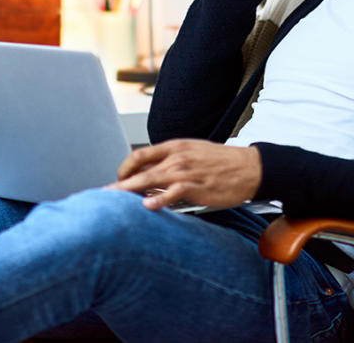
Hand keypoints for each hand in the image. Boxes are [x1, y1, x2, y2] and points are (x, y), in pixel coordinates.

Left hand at [109, 139, 261, 210]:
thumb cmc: (222, 163)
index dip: (124, 168)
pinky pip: (173, 193)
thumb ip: (171, 163)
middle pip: (140, 169)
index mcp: (175, 147)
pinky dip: (159, 199)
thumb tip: (150, 177)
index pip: (139, 154)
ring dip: (130, 190)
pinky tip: (147, 206)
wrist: (250, 168)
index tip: (117, 180)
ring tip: (113, 200)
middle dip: (119, 183)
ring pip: (151, 179)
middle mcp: (177, 157)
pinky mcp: (197, 187)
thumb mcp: (193, 154)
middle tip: (103, 194)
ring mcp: (186, 172)